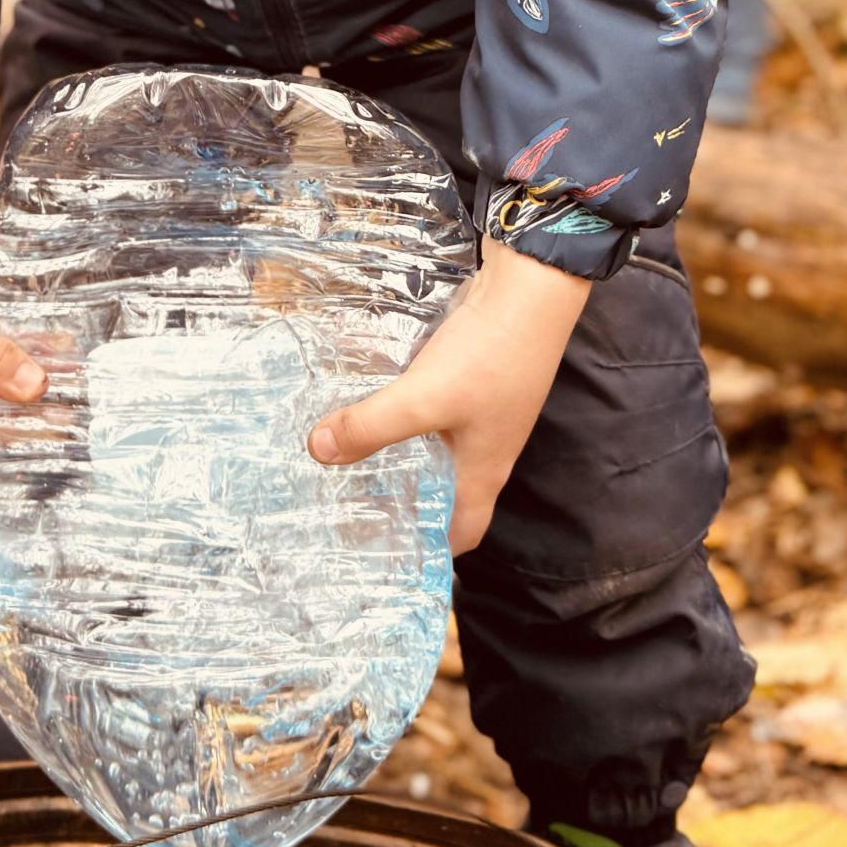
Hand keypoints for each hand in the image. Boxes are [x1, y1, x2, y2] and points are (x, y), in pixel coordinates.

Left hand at [306, 241, 590, 553]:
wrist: (529, 288)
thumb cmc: (488, 357)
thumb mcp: (423, 398)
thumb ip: (371, 426)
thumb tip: (317, 452)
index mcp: (485, 471)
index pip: (464, 532)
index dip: (434, 551)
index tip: (391, 557)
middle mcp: (487, 447)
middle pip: (446, 491)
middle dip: (407, 502)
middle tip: (353, 504)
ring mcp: (482, 411)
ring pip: (437, 447)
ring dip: (402, 454)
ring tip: (351, 455)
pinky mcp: (474, 377)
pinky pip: (435, 409)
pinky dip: (406, 413)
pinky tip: (373, 402)